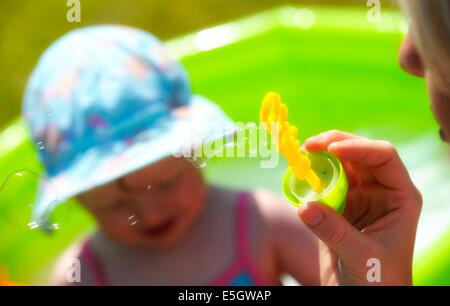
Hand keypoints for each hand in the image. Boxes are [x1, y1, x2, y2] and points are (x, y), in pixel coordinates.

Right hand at [298, 130, 421, 284]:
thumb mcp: (361, 256)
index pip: (384, 157)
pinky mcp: (339, 207)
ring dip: (320, 158)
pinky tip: (298, 175)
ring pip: (340, 165)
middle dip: (334, 144)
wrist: (365, 299)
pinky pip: (324, 184)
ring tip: (300, 156)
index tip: (333, 150)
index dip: (360, 147)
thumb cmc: (379, 282)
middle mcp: (380, 191)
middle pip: (359, 154)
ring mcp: (359, 197)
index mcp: (399, 197)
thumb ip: (334, 231)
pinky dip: (310, 177)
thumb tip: (304, 206)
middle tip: (309, 145)